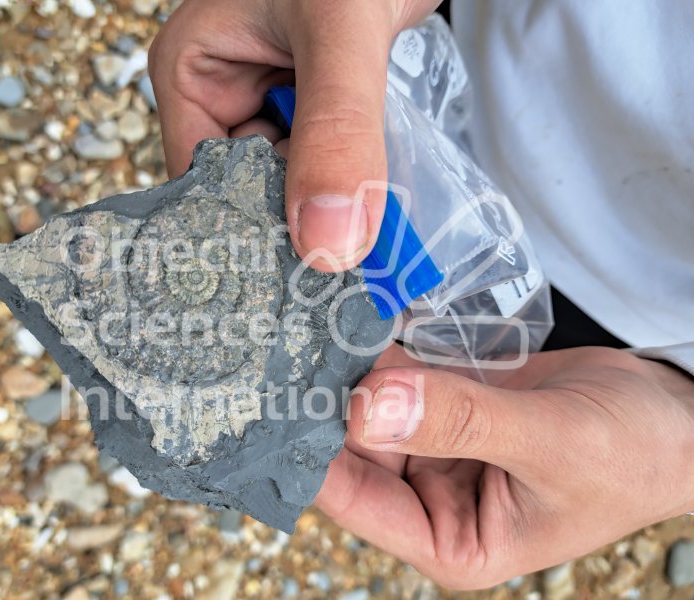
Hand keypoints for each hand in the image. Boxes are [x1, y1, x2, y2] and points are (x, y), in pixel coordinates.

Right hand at [149, 0, 440, 270]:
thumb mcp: (339, 31)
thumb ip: (336, 131)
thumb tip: (328, 246)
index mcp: (192, 75)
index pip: (201, 183)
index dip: (245, 233)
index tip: (292, 284)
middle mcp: (226, 96)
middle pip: (250, 192)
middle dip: (297, 229)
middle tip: (340, 286)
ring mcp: (275, 103)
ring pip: (297, 185)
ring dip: (335, 212)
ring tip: (370, 264)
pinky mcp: (320, 108)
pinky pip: (333, 165)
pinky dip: (358, 189)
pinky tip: (385, 222)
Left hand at [316, 345, 693, 588]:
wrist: (671, 415)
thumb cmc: (631, 454)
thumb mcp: (552, 443)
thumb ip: (463, 423)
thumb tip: (369, 406)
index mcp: (449, 539)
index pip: (357, 499)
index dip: (311, 450)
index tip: (271, 398)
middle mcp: (430, 499)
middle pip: (352, 447)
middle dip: (322, 399)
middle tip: (282, 340)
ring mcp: (434, 447)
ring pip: (368, 407)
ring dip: (344, 367)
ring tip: (305, 319)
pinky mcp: (443, 405)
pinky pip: (398, 377)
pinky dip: (378, 349)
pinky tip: (350, 315)